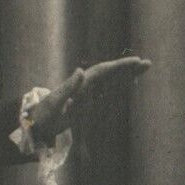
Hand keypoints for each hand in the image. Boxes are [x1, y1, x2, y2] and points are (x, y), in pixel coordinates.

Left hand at [26, 55, 149, 143]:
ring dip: (127, 75)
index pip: (104, 70)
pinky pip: (107, 90)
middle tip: (148, 63)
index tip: (136, 62)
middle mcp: (85, 84)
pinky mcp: (87, 100)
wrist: (36, 123)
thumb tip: (80, 70)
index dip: (120, 66)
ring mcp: (87, 92)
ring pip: (111, 80)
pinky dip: (120, 86)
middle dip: (128, 68)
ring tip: (144, 70)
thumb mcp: (55, 102)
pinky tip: (129, 85)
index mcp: (80, 83)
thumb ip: (68, 87)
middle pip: (110, 72)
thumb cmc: (45, 115)